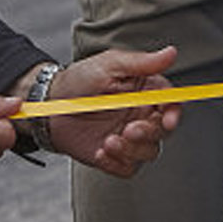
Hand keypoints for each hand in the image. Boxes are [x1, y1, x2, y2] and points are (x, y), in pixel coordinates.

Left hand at [31, 46, 182, 176]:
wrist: (48, 107)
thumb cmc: (77, 81)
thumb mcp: (108, 65)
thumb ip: (141, 62)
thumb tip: (171, 53)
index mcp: (145, 92)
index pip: (171, 103)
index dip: (174, 113)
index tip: (168, 120)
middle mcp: (141, 116)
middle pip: (163, 131)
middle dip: (149, 133)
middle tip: (129, 130)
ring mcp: (129, 138)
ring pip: (149, 152)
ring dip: (132, 150)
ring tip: (109, 141)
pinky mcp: (114, 156)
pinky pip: (128, 168)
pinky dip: (116, 164)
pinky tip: (100, 151)